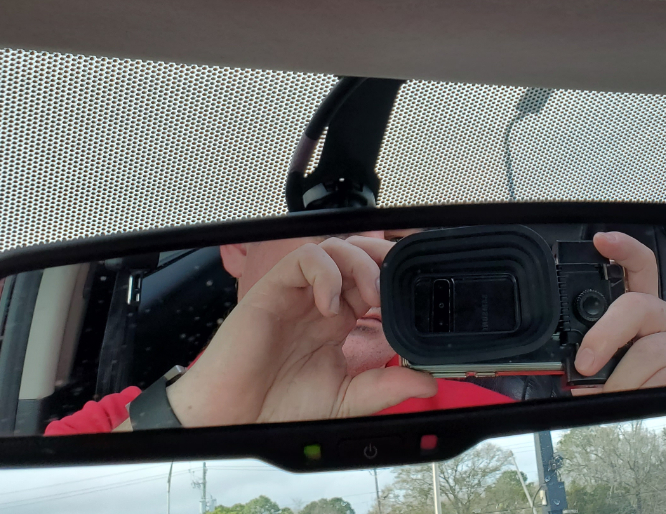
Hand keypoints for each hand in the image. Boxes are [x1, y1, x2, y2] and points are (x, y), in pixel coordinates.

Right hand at [162, 236, 435, 425]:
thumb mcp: (346, 399)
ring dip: (361, 265)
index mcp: (341, 319)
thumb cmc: (280, 406)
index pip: (375, 281)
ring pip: (336, 248)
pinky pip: (305, 258)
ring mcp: (299, 291)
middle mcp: (322, 299)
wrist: (236, 417)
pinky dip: (325, 273)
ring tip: (370, 298)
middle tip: (400, 285)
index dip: (397, 281)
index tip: (419, 295)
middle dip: (385, 260)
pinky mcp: (275, 287)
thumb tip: (429, 383)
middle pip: (360, 254)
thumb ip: (385, 388)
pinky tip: (330, 305)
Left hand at [572, 231, 665, 391]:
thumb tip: (573, 370)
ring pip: (649, 351)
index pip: (641, 267)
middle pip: (637, 306)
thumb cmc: (641, 389)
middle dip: (604, 336)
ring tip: (614, 398)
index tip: (602, 241)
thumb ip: (598, 358)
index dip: (623, 250)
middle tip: (585, 365)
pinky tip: (644, 403)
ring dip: (623, 381)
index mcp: (647, 312)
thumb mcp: (616, 367)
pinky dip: (646, 396)